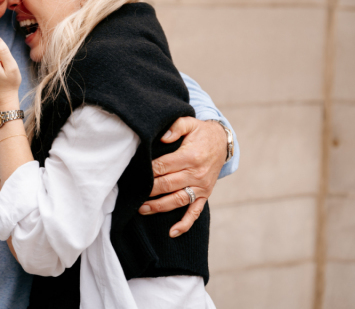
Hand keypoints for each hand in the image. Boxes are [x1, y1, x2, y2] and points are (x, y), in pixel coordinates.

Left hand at [138, 117, 226, 237]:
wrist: (222, 142)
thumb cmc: (200, 132)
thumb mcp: (189, 123)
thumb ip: (175, 127)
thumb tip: (162, 138)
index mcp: (190, 156)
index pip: (164, 166)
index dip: (149, 171)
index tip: (136, 174)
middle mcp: (197, 174)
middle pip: (168, 185)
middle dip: (149, 190)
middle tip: (132, 194)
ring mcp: (201, 187)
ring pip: (178, 200)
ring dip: (159, 207)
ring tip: (141, 209)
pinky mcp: (205, 194)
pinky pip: (195, 212)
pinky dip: (185, 224)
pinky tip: (172, 232)